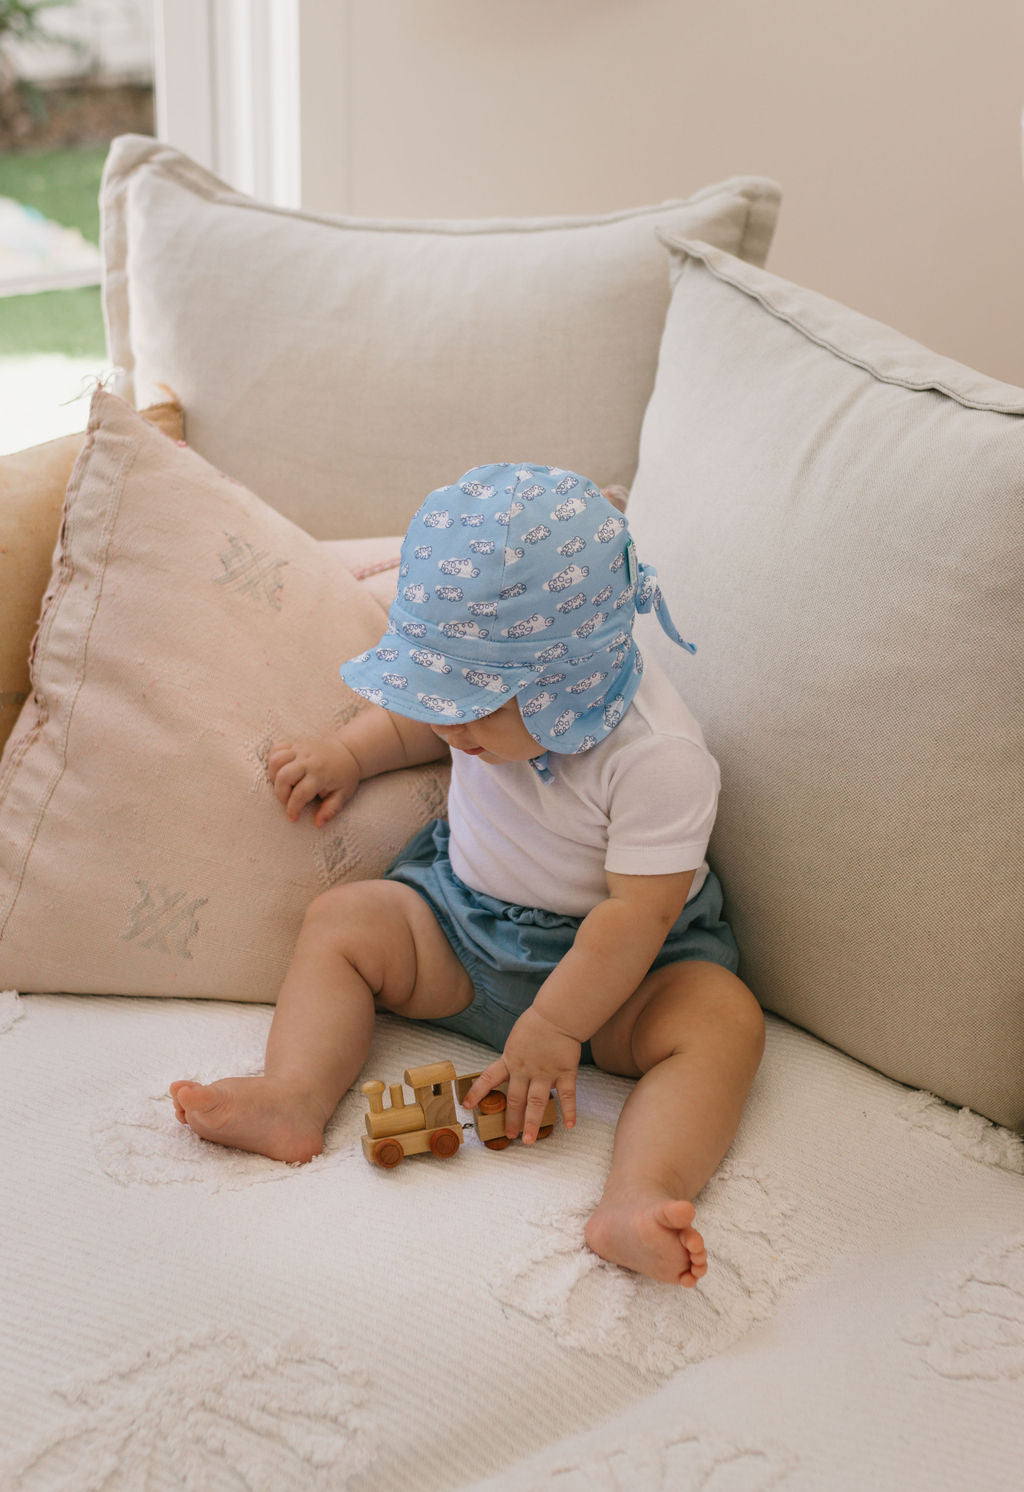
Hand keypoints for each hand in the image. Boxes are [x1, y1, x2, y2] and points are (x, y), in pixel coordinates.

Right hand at [268, 735, 360, 826]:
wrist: (349, 751)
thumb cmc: (344, 776)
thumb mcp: (343, 795)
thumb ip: (330, 810)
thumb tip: (318, 824)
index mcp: (320, 774)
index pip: (300, 794)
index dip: (293, 809)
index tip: (293, 817)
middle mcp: (308, 760)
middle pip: (283, 776)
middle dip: (281, 793)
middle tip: (287, 801)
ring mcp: (300, 749)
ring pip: (276, 761)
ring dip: (274, 775)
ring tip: (283, 784)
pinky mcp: (295, 744)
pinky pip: (276, 748)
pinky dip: (273, 759)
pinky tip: (281, 770)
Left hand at [461, 1006, 578, 1142]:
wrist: (557, 1015)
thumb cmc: (537, 1023)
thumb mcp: (516, 1039)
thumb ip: (514, 1056)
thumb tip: (510, 1068)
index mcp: (510, 1060)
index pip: (488, 1078)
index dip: (477, 1093)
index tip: (466, 1106)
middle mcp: (525, 1070)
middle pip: (515, 1100)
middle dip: (511, 1119)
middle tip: (509, 1135)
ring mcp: (545, 1073)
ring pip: (537, 1103)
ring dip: (533, 1123)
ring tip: (529, 1140)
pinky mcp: (565, 1072)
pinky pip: (567, 1096)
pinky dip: (569, 1111)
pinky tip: (569, 1125)